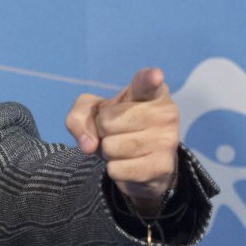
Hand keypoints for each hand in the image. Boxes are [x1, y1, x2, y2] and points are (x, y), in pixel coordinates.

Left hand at [65, 68, 179, 214]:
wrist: (140, 160)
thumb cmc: (116, 125)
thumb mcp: (92, 112)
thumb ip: (78, 117)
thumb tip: (89, 145)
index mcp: (149, 91)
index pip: (146, 83)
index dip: (150, 78)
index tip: (155, 76)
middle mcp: (165, 112)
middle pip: (108, 121)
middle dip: (102, 129)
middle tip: (117, 131)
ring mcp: (167, 140)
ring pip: (112, 147)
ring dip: (108, 151)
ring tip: (123, 146)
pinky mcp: (162, 166)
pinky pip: (117, 169)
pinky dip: (114, 170)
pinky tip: (129, 164)